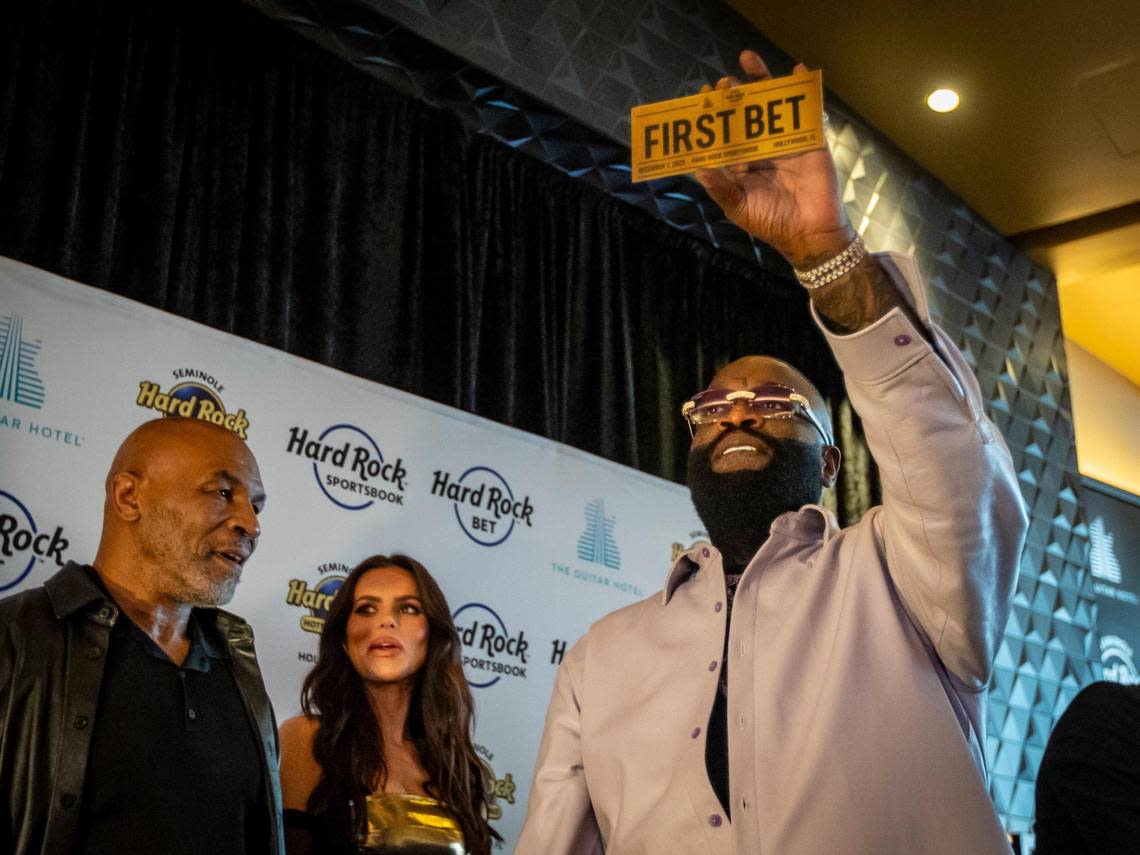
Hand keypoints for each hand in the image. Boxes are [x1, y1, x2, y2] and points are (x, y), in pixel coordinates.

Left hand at [694, 50, 853, 269]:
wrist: (809, 232)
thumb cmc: (771, 222)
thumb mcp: (738, 207)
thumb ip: (719, 188)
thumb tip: (697, 169)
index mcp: (741, 163)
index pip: (724, 133)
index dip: (713, 115)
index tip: (700, 97)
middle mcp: (761, 148)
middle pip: (746, 113)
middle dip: (733, 95)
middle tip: (723, 82)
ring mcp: (785, 141)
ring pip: (772, 105)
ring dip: (762, 80)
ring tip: (748, 59)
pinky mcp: (809, 139)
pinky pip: (806, 110)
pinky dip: (803, 89)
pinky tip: (796, 69)